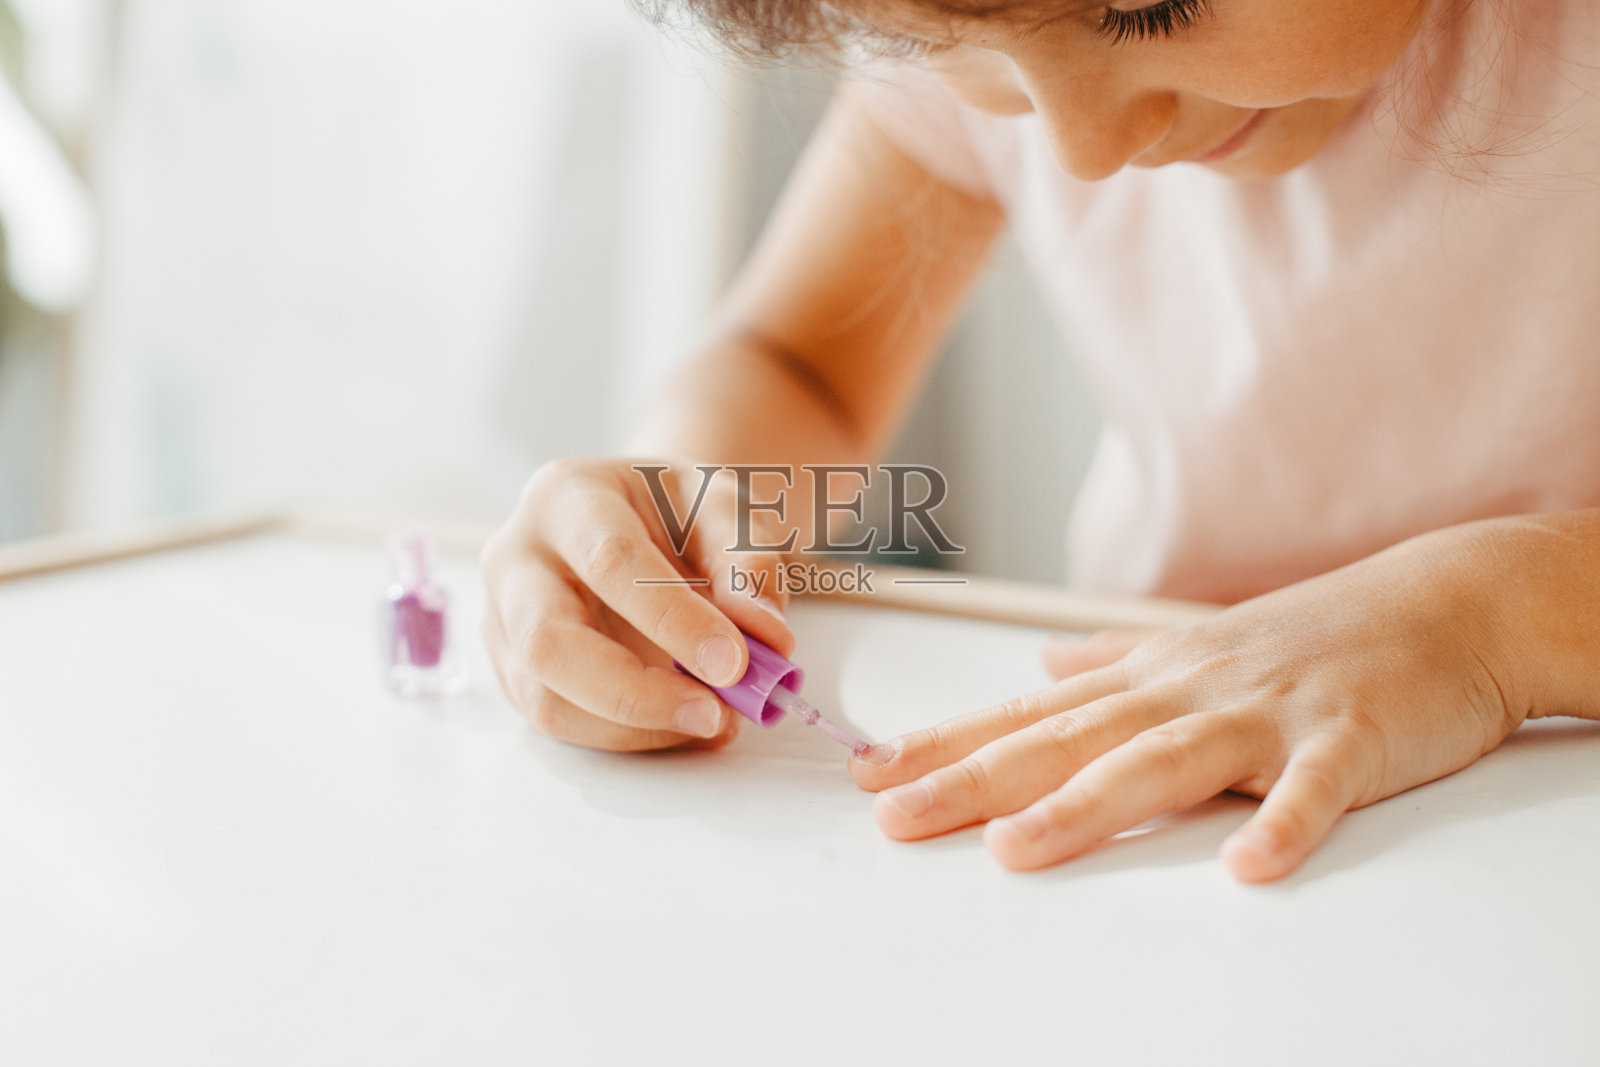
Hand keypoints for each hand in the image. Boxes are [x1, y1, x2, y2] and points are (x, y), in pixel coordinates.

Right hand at [482, 457, 793, 750]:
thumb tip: (765, 636)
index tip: (735, 663)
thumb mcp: (725, 509)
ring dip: (635, 728)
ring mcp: (504, 619)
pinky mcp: (515, 670)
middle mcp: (518, 557)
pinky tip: (680, 724)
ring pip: (546, 697)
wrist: (642, 520)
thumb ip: (747, 564)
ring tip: (712, 720)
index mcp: (568, 496)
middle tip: (716, 713)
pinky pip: (560, 721)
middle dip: (636, 693)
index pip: (610, 561)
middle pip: (549, 641)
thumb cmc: (677, 510)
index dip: (673, 619)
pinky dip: (627, 737)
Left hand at [848, 524, 1524, 881]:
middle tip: (896, 816)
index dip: (946, 744)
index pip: (1030, 715)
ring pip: (1164, 760)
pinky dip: (1282, 823)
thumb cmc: (1311, 635)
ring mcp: (1266, 713)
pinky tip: (1247, 867)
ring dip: (1089, 806)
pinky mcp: (1347, 740)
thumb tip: (1043, 666)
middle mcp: (1189, 690)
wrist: (1443, 602)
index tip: (869, 773)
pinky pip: (1312, 788)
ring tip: (1015, 848)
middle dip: (974, 779)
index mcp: (1152, 677)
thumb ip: (1111, 661)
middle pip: (1067, 740)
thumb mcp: (1195, 644)